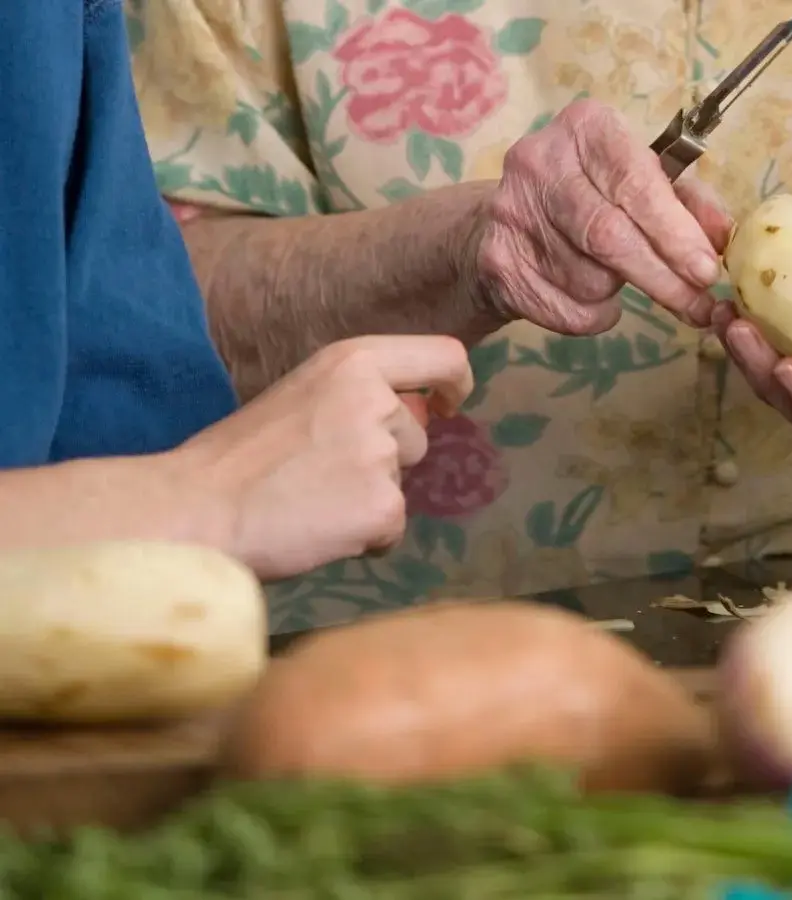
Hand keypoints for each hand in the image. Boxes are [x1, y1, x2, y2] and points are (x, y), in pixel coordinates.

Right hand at [173, 336, 473, 580]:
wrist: (194, 510)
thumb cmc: (238, 457)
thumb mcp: (302, 396)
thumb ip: (357, 397)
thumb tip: (416, 413)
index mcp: (353, 361)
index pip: (444, 356)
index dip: (454, 383)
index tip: (447, 406)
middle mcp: (376, 399)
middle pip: (416, 437)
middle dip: (383, 461)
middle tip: (317, 474)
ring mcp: (381, 454)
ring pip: (402, 484)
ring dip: (370, 500)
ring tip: (310, 502)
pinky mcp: (383, 506)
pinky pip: (393, 529)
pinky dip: (364, 539)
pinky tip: (317, 531)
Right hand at [473, 99, 732, 334]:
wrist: (501, 224)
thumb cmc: (592, 196)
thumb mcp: (644, 183)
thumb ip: (689, 203)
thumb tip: (723, 237)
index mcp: (586, 127)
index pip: (635, 182)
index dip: (674, 232)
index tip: (706, 269)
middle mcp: (540, 160)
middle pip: (609, 234)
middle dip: (661, 277)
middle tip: (697, 304)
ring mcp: (510, 211)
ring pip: (590, 277)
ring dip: (620, 292)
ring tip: (620, 278)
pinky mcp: (496, 261)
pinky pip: (566, 308)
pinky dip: (594, 315)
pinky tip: (592, 297)